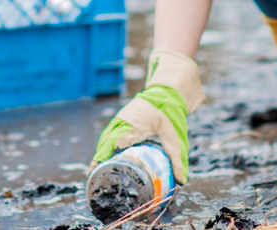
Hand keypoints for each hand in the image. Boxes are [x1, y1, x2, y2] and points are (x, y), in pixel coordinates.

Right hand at [91, 49, 203, 183]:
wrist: (164, 95)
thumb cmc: (169, 116)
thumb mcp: (174, 138)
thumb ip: (176, 159)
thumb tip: (181, 181)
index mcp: (135, 127)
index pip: (115, 144)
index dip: (105, 158)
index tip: (98, 170)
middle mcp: (123, 123)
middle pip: (106, 143)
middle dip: (99, 159)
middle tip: (94, 175)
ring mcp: (119, 121)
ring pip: (105, 139)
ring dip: (100, 153)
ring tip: (96, 170)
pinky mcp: (119, 120)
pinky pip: (108, 135)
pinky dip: (104, 146)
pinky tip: (103, 156)